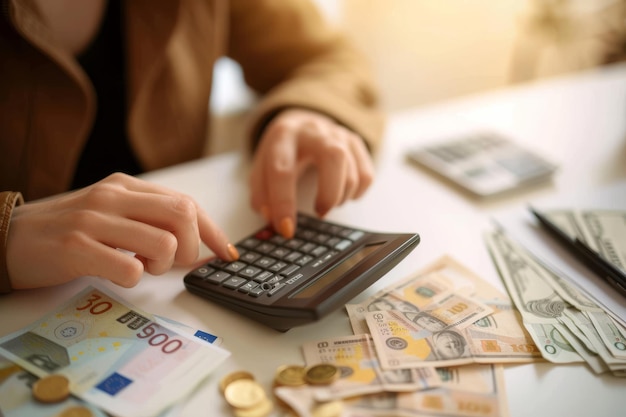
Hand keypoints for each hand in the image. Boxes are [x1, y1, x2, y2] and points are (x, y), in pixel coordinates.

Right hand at [6, 173, 237, 288]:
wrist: (6, 238)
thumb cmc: (66, 230)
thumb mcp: (110, 213)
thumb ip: (148, 220)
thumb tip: (196, 244)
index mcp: (126, 186)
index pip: (186, 202)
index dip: (213, 231)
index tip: (226, 254)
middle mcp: (113, 196)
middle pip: (183, 215)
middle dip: (192, 247)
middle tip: (173, 263)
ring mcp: (93, 220)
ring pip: (164, 243)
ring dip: (162, 266)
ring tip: (140, 267)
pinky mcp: (76, 248)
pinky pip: (129, 269)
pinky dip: (134, 280)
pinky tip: (118, 274)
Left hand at [249, 108, 374, 237]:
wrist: (301, 124)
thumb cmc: (281, 151)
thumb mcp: (261, 168)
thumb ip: (262, 195)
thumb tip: (273, 220)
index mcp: (283, 135)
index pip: (282, 170)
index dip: (283, 203)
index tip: (287, 229)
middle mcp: (313, 130)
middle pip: (333, 157)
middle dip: (329, 194)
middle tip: (320, 213)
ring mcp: (338, 134)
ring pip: (352, 170)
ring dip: (341, 196)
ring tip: (326, 202)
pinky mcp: (355, 142)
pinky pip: (367, 174)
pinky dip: (357, 192)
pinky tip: (342, 193)